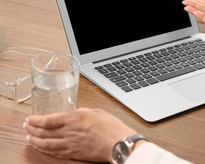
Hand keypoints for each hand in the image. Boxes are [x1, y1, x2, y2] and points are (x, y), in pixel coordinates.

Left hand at [23, 107, 137, 161]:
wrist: (118, 142)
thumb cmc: (111, 126)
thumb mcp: (96, 111)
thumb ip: (83, 111)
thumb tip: (75, 112)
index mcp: (74, 118)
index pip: (48, 120)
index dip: (36, 120)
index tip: (30, 118)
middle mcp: (69, 131)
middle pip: (44, 132)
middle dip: (32, 129)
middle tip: (26, 126)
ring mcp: (70, 144)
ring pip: (46, 144)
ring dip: (35, 141)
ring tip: (29, 138)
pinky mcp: (74, 153)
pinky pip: (55, 152)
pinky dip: (45, 150)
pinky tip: (41, 148)